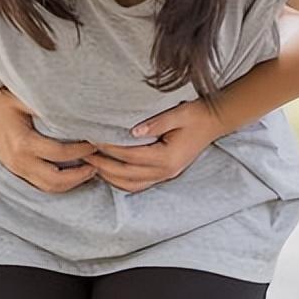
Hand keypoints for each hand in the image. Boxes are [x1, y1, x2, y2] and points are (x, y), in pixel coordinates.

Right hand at [0, 86, 100, 193]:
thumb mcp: (20, 97)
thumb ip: (45, 103)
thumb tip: (75, 107)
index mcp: (23, 143)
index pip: (60, 153)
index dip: (82, 151)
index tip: (95, 143)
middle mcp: (20, 161)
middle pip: (56, 181)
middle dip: (80, 176)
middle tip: (97, 165)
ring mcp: (16, 169)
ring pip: (49, 188)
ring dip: (71, 184)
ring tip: (87, 171)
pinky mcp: (15, 171)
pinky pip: (40, 185)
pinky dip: (58, 183)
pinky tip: (70, 174)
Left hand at [84, 99, 226, 193]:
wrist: (215, 122)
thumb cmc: (196, 115)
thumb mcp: (179, 114)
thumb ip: (156, 123)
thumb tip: (133, 131)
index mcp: (167, 157)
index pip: (130, 155)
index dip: (108, 148)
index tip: (92, 139)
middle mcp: (165, 171)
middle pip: (126, 174)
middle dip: (102, 166)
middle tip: (84, 155)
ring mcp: (165, 175)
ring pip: (130, 184)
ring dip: (109, 177)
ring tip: (91, 165)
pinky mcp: (164, 174)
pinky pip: (138, 184)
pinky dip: (120, 181)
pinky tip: (108, 171)